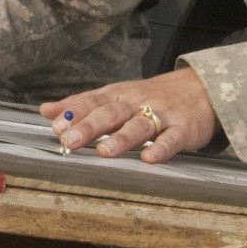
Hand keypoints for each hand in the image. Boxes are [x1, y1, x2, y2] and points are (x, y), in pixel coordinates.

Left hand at [41, 69, 219, 163]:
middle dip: (89, 126)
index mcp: (118, 96)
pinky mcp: (182, 129)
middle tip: (70, 140)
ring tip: (104, 151)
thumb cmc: (152, 96)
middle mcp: (136, 103)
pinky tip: (150, 158)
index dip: (73, 113)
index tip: (55, 125)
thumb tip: (46, 110)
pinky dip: (161, 149)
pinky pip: (171, 139)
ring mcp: (160, 115)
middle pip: (110, 113)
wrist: (200, 88)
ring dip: (120, 138)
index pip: (92, 102)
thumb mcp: (116, 95)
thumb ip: (83, 105)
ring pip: (138, 126)